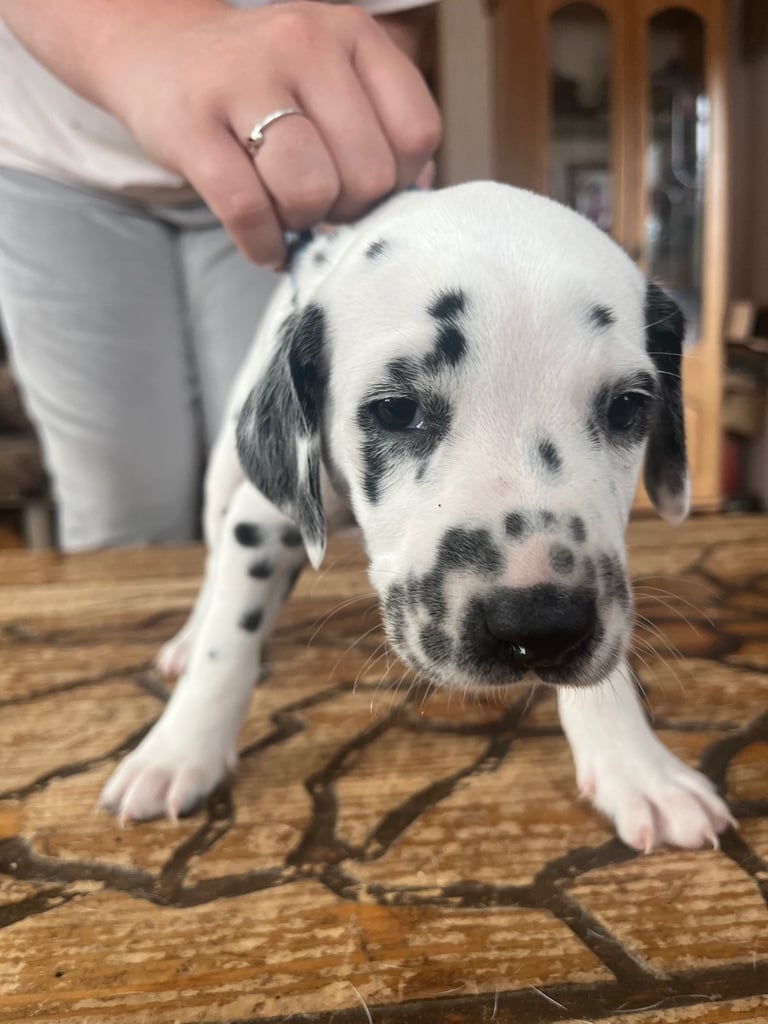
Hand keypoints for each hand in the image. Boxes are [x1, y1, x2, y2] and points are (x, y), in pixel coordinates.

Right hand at [106, 2, 440, 265]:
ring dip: (304, 223)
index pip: (416, 135)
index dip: (399, 182)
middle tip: (321, 204)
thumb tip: (420, 201)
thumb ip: (382, 131)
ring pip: (311, 191)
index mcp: (353, 34)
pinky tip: (265, 244)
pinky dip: (263, 245)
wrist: (159, 54)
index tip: (364, 185)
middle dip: (349, 209)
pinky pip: (248, 210)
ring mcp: (243, 78)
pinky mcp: (191, 124)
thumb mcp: (333, 82)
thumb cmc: (265, 86)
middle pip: (368, 174)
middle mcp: (303, 42)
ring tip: (289, 213)